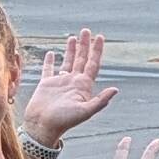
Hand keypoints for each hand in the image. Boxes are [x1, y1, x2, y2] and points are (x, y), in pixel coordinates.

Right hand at [24, 27, 117, 145]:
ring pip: (67, 61)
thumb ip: (100, 100)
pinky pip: (49, 69)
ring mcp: (60, 82)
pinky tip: (52, 52)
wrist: (42, 128)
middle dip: (84, 45)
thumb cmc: (64, 122)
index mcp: (83, 86)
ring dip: (71, 50)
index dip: (97, 50)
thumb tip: (116, 89)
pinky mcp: (46, 84)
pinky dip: (50, 60)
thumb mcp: (85, 111)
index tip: (100, 37)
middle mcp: (73, 82)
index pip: (93, 64)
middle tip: (86, 30)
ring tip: (73, 37)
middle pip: (81, 59)